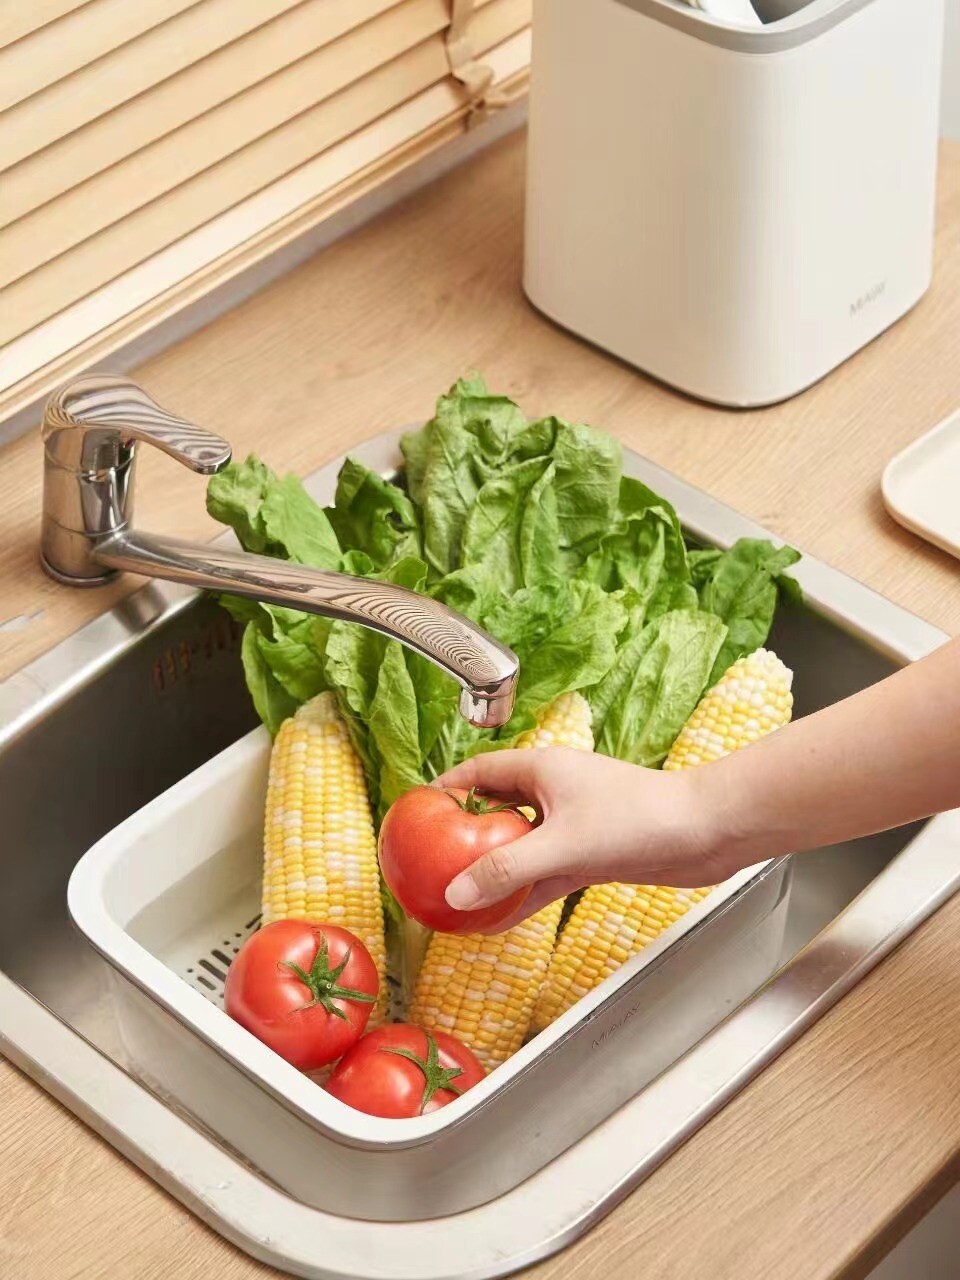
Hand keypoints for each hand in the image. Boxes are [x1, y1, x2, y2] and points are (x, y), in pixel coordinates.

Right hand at [436, 749, 731, 931]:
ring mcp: (573, 823)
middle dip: (464, 835)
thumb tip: (457, 894)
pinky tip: (500, 919)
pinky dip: (523, 893)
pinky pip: (544, 873)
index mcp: (542, 768)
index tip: (416, 813)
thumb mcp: (564, 845)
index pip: (478, 771)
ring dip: (492, 870)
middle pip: (495, 810)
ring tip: (458, 897)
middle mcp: (553, 791)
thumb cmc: (642, 818)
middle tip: (431, 861)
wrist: (706, 832)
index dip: (445, 790)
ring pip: (519, 847)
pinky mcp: (591, 852)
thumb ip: (507, 869)